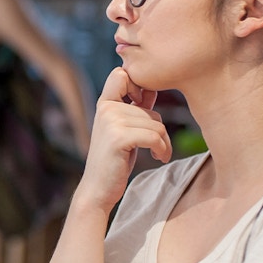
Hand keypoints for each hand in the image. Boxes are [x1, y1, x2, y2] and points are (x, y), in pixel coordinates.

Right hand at [74, 67, 171, 212]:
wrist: (98, 189)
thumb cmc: (115, 159)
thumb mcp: (124, 129)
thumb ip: (134, 108)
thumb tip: (152, 88)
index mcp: (105, 103)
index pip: (121, 74)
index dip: (138, 84)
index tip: (143, 107)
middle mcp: (106, 108)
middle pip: (150, 109)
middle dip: (159, 130)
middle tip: (157, 146)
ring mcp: (110, 121)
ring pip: (156, 124)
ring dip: (163, 142)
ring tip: (157, 153)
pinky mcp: (118, 137)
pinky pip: (154, 136)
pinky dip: (162, 149)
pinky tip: (158, 157)